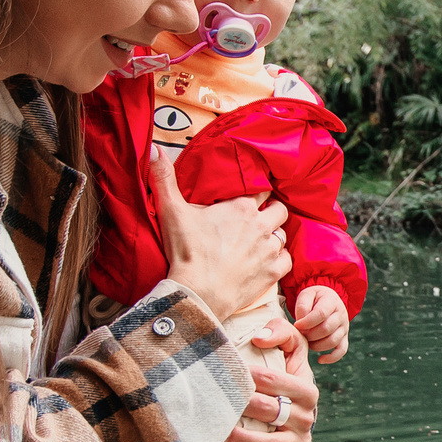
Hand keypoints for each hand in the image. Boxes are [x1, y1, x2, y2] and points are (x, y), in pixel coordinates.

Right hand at [150, 151, 288, 321]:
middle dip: (271, 211)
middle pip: (279, 210)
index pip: (260, 190)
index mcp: (241, 207)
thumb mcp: (172, 211)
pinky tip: (270, 259)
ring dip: (274, 235)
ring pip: (283, 234)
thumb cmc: (187, 252)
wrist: (198, 292)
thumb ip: (164, 179)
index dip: (256, 192)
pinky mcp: (272, 273)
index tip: (250, 196)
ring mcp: (268, 250)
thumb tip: (153, 149)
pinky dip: (281, 258)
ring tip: (262, 239)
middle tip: (258, 217)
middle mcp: (260, 225)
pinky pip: (287, 260)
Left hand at [224, 318, 316, 441]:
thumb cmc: (286, 376)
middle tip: (217, 401)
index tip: (227, 371)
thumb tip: (258, 337)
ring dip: (246, 440)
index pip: (277, 380)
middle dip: (242, 405)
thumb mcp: (292, 349)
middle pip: (271, 410)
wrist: (295, 409)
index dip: (251, 376)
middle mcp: (306, 417)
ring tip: (222, 434)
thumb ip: (281, 331)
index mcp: (307, 390)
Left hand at [291, 285, 350, 363]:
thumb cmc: (313, 299)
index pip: (321, 314)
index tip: (296, 325)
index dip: (307, 322)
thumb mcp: (306, 295)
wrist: (327, 300)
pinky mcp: (344, 338)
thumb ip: (302, 306)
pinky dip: (331, 358)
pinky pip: (341, 351)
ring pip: (332, 341)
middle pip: (326, 329)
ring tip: (307, 341)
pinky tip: (319, 359)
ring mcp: (344, 328)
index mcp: (332, 301)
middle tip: (300, 334)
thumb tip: (301, 323)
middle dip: (309, 334)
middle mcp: (341, 315)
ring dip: (316, 345)